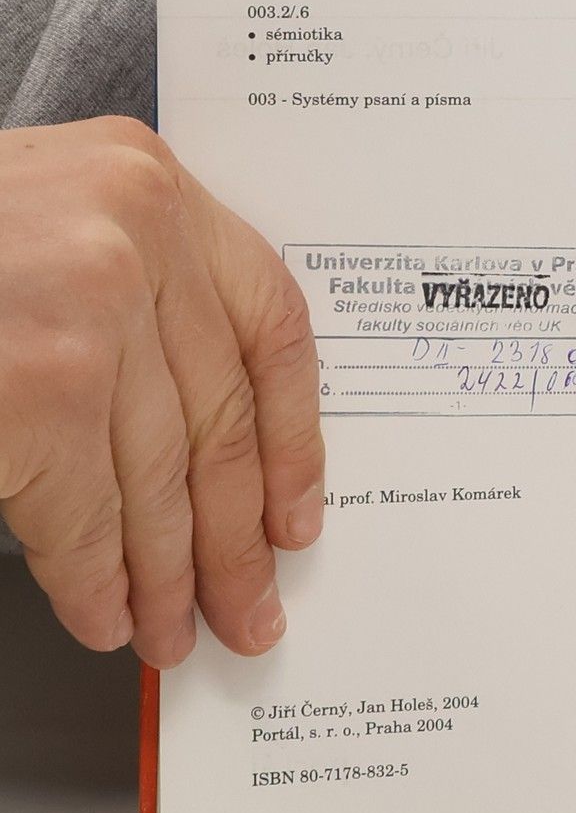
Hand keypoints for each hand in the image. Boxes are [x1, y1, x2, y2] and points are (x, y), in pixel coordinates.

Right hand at [0, 118, 323, 666]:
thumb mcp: (49, 227)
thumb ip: (133, 301)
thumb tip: (202, 455)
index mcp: (149, 181)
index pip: (271, 325)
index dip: (293, 437)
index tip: (298, 515)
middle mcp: (134, 233)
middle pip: (219, 416)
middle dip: (235, 534)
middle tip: (249, 607)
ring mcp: (87, 308)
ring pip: (159, 475)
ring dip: (171, 575)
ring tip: (177, 631)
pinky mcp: (39, 388)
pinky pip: (84, 511)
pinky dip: (96, 579)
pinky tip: (107, 616)